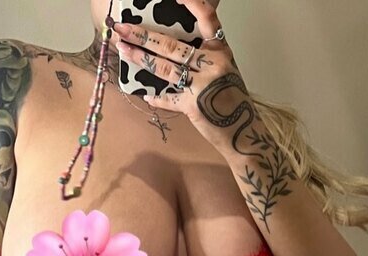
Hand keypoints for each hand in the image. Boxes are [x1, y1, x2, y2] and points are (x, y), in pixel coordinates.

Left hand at [114, 0, 253, 151]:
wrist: (245, 131)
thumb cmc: (232, 100)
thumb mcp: (224, 69)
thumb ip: (204, 55)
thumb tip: (172, 47)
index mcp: (221, 50)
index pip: (207, 17)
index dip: (192, 3)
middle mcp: (214, 62)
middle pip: (172, 45)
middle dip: (142, 35)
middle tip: (122, 28)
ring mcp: (203, 84)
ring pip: (165, 67)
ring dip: (140, 58)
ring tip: (123, 49)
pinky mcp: (194, 105)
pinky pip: (168, 98)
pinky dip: (156, 97)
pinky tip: (145, 94)